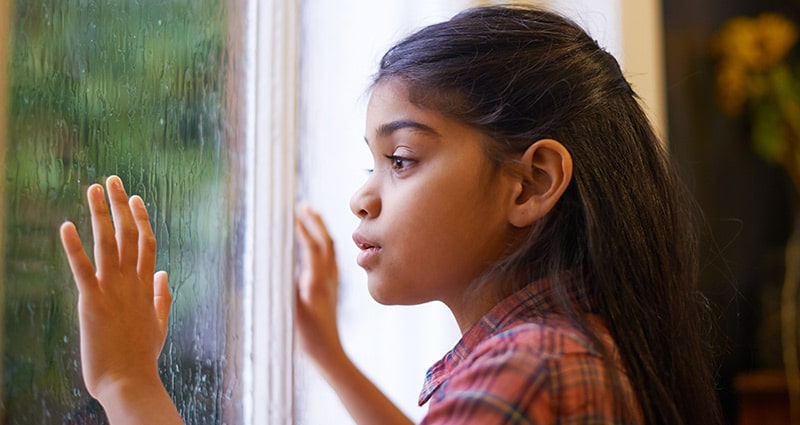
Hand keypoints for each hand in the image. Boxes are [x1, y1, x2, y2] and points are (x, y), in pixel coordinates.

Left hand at [60, 175, 171, 400]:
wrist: (130, 381)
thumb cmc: (142, 358)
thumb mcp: (159, 324)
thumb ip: (163, 296)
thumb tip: (165, 273)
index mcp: (147, 287)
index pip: (146, 243)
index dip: (141, 218)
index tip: (135, 198)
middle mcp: (132, 282)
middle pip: (129, 234)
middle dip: (120, 205)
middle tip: (112, 179)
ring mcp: (113, 290)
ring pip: (109, 243)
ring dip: (101, 213)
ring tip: (93, 188)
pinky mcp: (92, 301)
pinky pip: (82, 268)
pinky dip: (73, 246)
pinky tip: (66, 225)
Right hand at [294, 206, 344, 367]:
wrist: (328, 352)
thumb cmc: (308, 335)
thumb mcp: (294, 312)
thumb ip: (289, 289)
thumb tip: (281, 265)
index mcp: (317, 282)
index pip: (312, 248)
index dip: (303, 229)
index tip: (293, 213)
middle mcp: (328, 278)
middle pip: (326, 242)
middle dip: (315, 222)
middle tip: (303, 206)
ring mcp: (332, 282)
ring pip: (330, 249)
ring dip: (321, 230)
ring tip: (311, 216)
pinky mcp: (331, 287)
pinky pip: (330, 258)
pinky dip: (324, 243)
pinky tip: (318, 243)